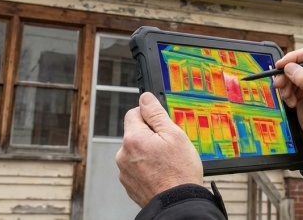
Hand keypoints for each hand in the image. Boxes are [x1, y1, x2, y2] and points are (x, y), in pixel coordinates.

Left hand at [116, 92, 203, 206]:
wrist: (177, 204)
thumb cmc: (179, 172)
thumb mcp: (174, 135)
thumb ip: (156, 114)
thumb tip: (145, 98)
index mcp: (133, 139)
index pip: (134, 113)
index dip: (150, 116)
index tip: (161, 125)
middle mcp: (123, 154)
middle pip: (135, 133)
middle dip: (150, 136)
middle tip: (168, 146)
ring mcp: (124, 171)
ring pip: (136, 151)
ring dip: (148, 152)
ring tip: (166, 163)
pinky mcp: (129, 184)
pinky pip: (136, 168)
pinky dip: (146, 168)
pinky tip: (161, 173)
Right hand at [273, 48, 302, 162]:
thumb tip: (290, 67)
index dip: (293, 58)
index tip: (281, 64)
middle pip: (296, 65)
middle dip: (286, 75)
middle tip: (278, 83)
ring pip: (289, 76)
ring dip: (285, 87)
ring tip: (288, 98)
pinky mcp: (301, 93)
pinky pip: (288, 87)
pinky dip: (286, 95)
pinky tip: (292, 103)